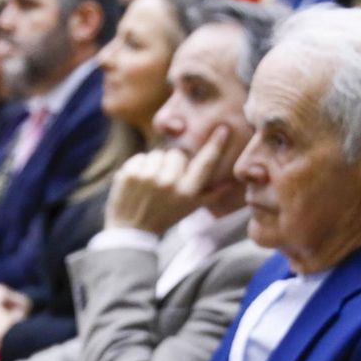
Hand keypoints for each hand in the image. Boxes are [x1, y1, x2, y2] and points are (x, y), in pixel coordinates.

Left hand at [105, 127, 230, 235]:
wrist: (133, 230)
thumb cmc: (166, 217)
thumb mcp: (191, 208)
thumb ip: (212, 194)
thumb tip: (231, 182)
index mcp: (187, 192)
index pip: (205, 164)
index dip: (215, 145)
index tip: (222, 129)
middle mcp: (169, 183)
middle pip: (177, 153)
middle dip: (173, 161)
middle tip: (166, 179)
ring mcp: (147, 178)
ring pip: (158, 153)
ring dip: (156, 164)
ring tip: (151, 182)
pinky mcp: (129, 174)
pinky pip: (140, 157)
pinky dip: (139, 166)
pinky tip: (138, 182)